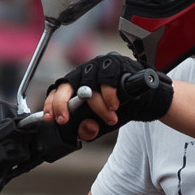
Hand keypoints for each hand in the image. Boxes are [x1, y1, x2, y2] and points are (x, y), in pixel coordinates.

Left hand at [47, 52, 171, 136]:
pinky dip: (109, 97)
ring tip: (110, 117)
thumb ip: (90, 130)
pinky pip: (107, 81)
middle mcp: (84, 72)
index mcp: (76, 83)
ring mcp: (98, 66)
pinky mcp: (114, 64)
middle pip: (66, 84)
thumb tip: (84, 130)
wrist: (144, 98)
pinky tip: (115, 105)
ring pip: (88, 87)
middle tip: (65, 119)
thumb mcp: (101, 124)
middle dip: (62, 103)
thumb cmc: (119, 107)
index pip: (58, 90)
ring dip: (98, 107)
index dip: (51, 103)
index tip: (50, 118)